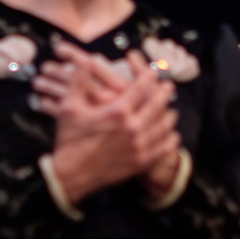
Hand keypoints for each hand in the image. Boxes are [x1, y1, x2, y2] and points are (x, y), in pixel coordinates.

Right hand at [37, 43, 179, 202]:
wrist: (70, 176)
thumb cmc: (69, 141)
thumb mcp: (69, 108)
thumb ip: (78, 82)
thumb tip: (84, 62)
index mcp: (118, 111)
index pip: (143, 86)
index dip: (150, 76)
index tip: (153, 73)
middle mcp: (133, 128)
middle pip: (159, 103)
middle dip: (165, 92)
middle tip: (167, 87)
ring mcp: (140, 146)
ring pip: (166, 124)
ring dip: (168, 114)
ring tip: (167, 110)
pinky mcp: (142, 162)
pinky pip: (166, 146)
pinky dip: (170, 137)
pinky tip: (168, 133)